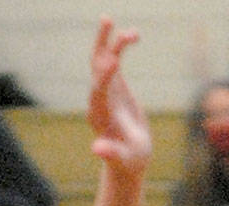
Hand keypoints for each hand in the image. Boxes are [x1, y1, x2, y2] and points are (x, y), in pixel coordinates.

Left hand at [88, 17, 149, 174]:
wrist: (128, 158)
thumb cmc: (127, 162)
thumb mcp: (122, 160)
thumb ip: (110, 154)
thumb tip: (97, 151)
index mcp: (99, 114)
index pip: (98, 91)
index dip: (103, 77)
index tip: (113, 61)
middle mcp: (98, 98)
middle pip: (95, 68)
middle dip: (100, 46)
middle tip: (106, 22)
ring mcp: (105, 89)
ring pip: (103, 59)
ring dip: (108, 39)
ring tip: (110, 19)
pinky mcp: (114, 85)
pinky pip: (115, 61)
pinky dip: (121, 47)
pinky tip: (133, 35)